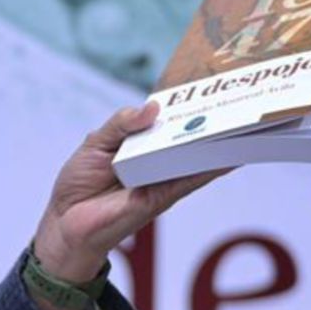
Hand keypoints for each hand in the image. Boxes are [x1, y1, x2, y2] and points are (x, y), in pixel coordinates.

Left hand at [33, 102, 229, 284]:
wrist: (65, 220)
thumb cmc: (80, 181)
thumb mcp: (96, 143)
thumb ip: (121, 124)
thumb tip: (153, 108)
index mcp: (142, 145)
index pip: (169, 123)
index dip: (188, 108)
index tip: (213, 89)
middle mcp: (157, 162)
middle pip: (188, 139)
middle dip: (212, 123)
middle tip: (240, 102)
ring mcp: (162, 180)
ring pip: (196, 158)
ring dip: (218, 143)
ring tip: (245, 124)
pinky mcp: (160, 198)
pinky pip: (189, 181)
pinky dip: (209, 169)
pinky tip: (231, 158)